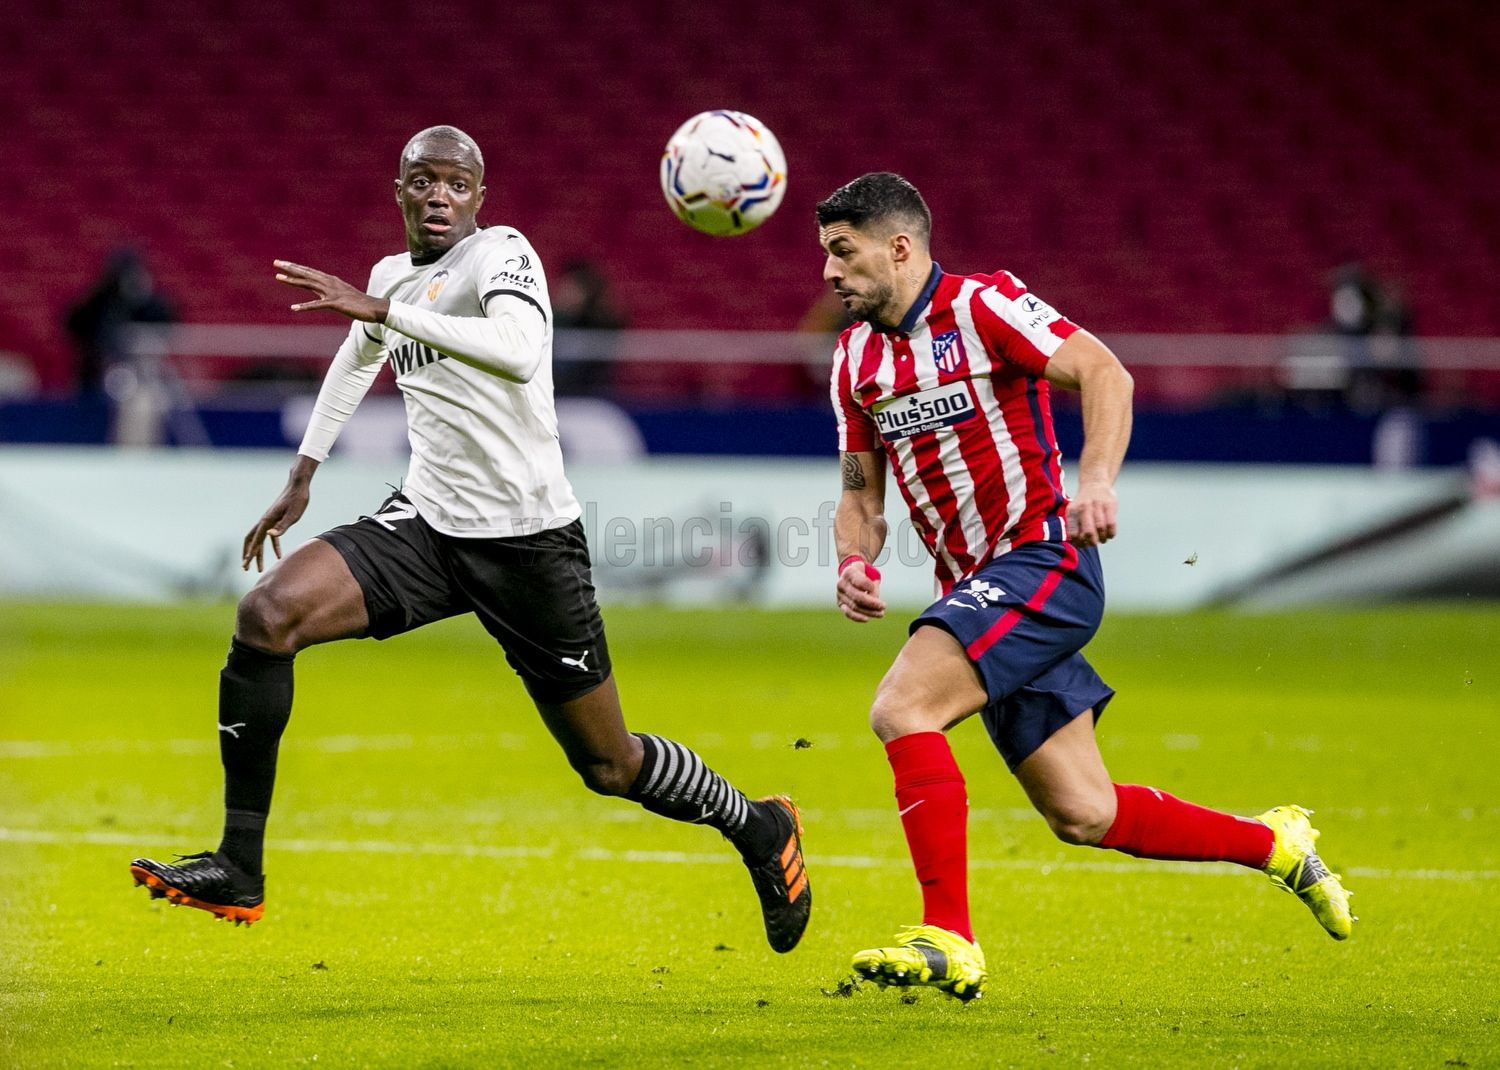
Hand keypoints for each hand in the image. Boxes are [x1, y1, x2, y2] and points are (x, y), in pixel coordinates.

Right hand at [242, 467, 314, 571]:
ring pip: (259, 540)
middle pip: (251, 541)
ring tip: (259, 568)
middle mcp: (265, 521)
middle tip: (245, 568)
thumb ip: (282, 525)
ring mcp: (269, 521)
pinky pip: (271, 537)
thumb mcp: (293, 514)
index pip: (255, 540)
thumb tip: (270, 536)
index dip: (250, 553)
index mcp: (267, 521)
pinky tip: (279, 556)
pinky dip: (273, 547)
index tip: (246, 564)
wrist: (298, 486)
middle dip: (248, 555)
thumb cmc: (297, 499)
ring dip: (258, 554)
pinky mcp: (276, 520)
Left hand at [275, 260, 389, 322]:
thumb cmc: (360, 303)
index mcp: (331, 281)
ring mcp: (332, 293)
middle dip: (290, 268)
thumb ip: (331, 292)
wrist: (375, 308)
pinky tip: (294, 308)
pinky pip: (317, 305)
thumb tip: (322, 293)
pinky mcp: (335, 304)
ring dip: (293, 281)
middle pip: (306, 274)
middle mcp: (330, 283)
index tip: (283, 263)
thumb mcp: (343, 294)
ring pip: (309, 284)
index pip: (310, 272)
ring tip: (278, 277)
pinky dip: (305, 306)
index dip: (296, 268)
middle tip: (276, 263)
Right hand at [836, 559, 885, 621]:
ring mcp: (840, 595)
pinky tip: (867, 619)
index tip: (876, 584)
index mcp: (849, 572)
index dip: (869, 586)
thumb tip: (874, 599)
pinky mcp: (840, 604)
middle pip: (857, 596)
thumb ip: (873, 584)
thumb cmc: (863, 574)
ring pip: (854, 606)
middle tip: (884, 606)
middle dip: (872, 603)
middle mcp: (842, 584)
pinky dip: (857, 617)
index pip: (859, 581)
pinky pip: (848, 613)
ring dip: (869, 612)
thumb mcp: (869, 572)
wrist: (851, 576)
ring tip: (881, 613)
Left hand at [1066, 480, 1118, 546]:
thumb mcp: (1073, 511)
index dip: (1079, 543)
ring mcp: (1097, 505)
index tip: (1083, 545)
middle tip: (1093, 543)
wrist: (1094, 483)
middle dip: (1092, 542)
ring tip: (1102, 540)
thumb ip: (1074, 525)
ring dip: (1102, 538)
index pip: (1074, 532)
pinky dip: (1111, 533)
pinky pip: (1111, 523)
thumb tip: (1078, 544)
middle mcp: (1084, 508)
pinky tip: (1110, 535)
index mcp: (1073, 511)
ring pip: (1101, 528)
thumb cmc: (1083, 503)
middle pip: (1088, 532)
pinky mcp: (1110, 505)